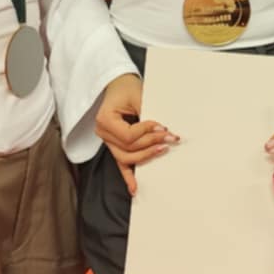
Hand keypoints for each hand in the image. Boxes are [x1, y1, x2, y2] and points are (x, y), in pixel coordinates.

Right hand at [95, 71, 178, 195]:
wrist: (118, 84)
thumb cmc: (126, 87)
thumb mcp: (137, 94)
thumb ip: (148, 112)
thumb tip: (164, 130)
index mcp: (104, 120)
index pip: (128, 135)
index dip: (146, 132)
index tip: (163, 126)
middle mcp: (103, 133)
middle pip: (128, 148)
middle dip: (151, 144)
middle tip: (170, 138)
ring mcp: (108, 141)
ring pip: (126, 158)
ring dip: (146, 156)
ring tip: (163, 151)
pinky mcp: (115, 145)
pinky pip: (120, 164)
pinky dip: (128, 177)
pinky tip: (134, 189)